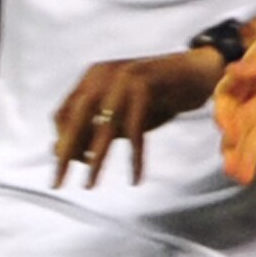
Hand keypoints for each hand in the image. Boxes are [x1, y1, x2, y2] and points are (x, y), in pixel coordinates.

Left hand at [52, 51, 227, 189]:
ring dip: (96, 160)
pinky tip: (135, 177)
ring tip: (89, 184)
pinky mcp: (147, 86)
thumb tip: (58, 153)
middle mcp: (102, 75)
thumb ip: (94, 128)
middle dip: (64, 153)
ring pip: (104, 128)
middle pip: (74, 120)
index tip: (67, 163)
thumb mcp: (121, 112)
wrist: (199, 72)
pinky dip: (135, 158)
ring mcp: (124, 78)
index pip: (62, 114)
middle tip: (56, 183)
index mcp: (91, 78)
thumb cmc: (158, 97)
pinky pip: (135, 130)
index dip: (62, 141)